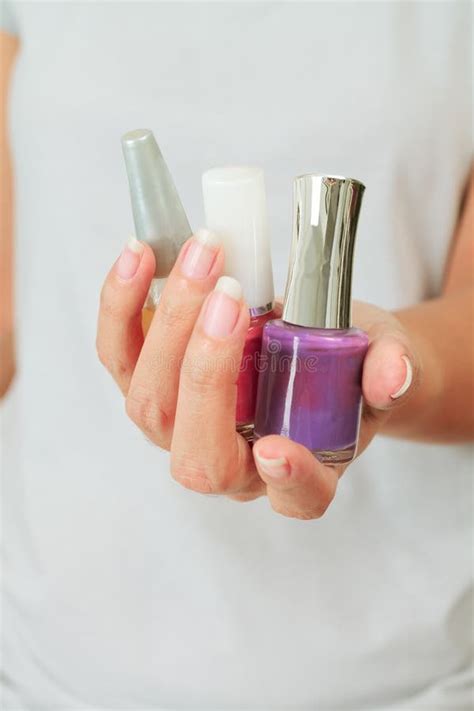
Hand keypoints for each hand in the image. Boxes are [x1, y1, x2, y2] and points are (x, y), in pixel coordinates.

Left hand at [97, 231, 419, 518]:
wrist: (312, 340)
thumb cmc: (348, 362)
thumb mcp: (382, 361)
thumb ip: (390, 370)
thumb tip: (392, 373)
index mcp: (302, 469)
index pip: (298, 497)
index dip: (288, 479)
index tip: (278, 447)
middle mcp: (232, 462)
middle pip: (199, 453)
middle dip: (206, 373)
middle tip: (231, 296)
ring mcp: (181, 428)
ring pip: (149, 403)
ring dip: (167, 325)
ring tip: (201, 255)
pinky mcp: (149, 382)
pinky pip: (118, 355)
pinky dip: (122, 305)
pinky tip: (142, 253)